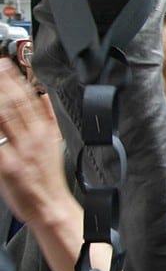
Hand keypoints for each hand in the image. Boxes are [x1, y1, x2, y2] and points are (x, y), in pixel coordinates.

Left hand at [0, 61, 68, 228]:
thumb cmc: (49, 178)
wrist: (50, 205)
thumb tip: (44, 97)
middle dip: (4, 83)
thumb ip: (48, 118)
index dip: (17, 80)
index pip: (30, 98)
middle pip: (16, 104)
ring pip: (5, 117)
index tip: (7, 65)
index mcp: (46, 131)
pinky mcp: (8, 165)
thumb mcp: (55, 143)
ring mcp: (20, 151)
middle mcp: (33, 138)